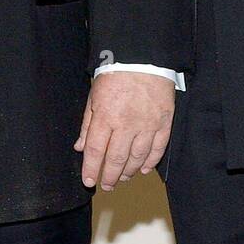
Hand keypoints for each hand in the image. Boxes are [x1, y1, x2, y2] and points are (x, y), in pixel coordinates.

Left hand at [74, 71, 174, 189]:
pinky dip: (150, 162)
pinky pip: (158, 148)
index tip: (88, 180)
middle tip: (106, 184)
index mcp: (106, 116)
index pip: (95, 150)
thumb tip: (80, 147)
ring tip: (122, 177)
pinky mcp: (164, 121)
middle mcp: (126, 124)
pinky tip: (143, 169)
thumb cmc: (116, 75)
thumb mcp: (94, 96)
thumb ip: (87, 124)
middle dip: (110, 176)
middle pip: (116, 159)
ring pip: (137, 157)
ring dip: (128, 171)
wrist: (143, 58)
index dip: (90, 168)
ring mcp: (147, 124)